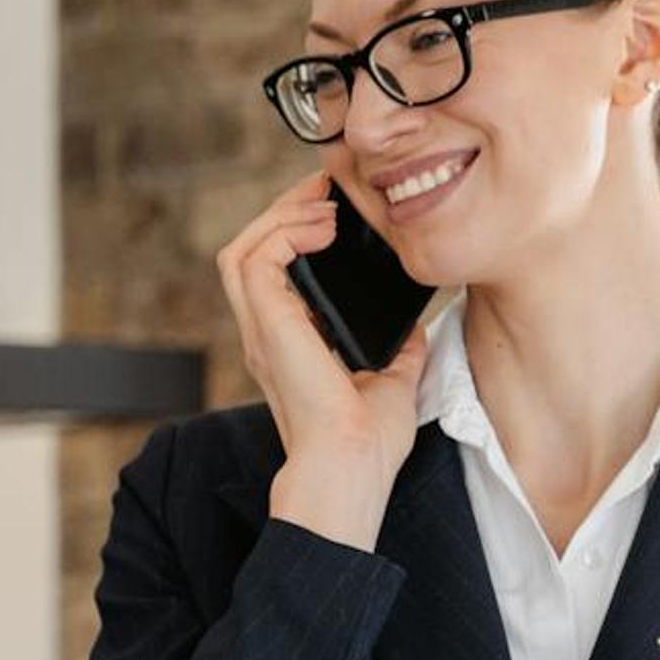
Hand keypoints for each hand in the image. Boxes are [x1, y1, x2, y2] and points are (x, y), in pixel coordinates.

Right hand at [213, 168, 435, 551]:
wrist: (352, 467)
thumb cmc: (368, 445)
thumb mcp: (394, 382)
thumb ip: (399, 351)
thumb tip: (417, 330)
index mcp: (290, 346)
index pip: (274, 275)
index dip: (297, 235)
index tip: (337, 213)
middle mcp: (267, 335)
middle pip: (250, 251)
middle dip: (286, 212)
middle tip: (328, 192)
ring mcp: (262, 330)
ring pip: (241, 248)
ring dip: (282, 216)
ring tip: (326, 207)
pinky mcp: (268, 326)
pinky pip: (257, 257)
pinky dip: (288, 232)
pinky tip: (325, 230)